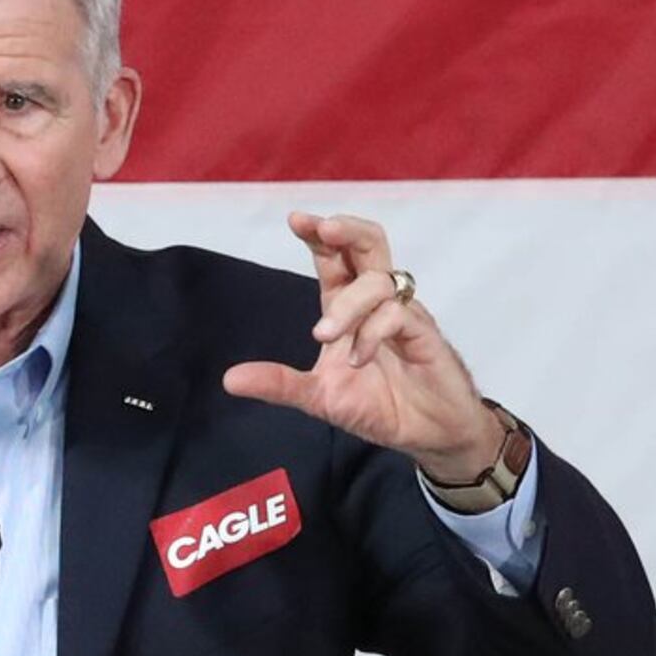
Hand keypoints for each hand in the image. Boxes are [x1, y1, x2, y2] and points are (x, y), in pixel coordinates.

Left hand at [219, 212, 506, 478]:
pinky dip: (373, 332)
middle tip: (323, 228)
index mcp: (348, 306)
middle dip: (346, 230)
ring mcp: (404, 316)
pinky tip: (357, 359)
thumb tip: (229, 380)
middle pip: (369, 246)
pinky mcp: (425, 336)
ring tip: (324, 335)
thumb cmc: (379, 404)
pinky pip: (399, 316)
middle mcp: (377, 302)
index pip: (334, 259)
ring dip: (349, 304)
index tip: (296, 219)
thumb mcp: (319, 398)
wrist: (427, 435)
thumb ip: (279, 385)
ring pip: (380, 281)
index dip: (318, 236)